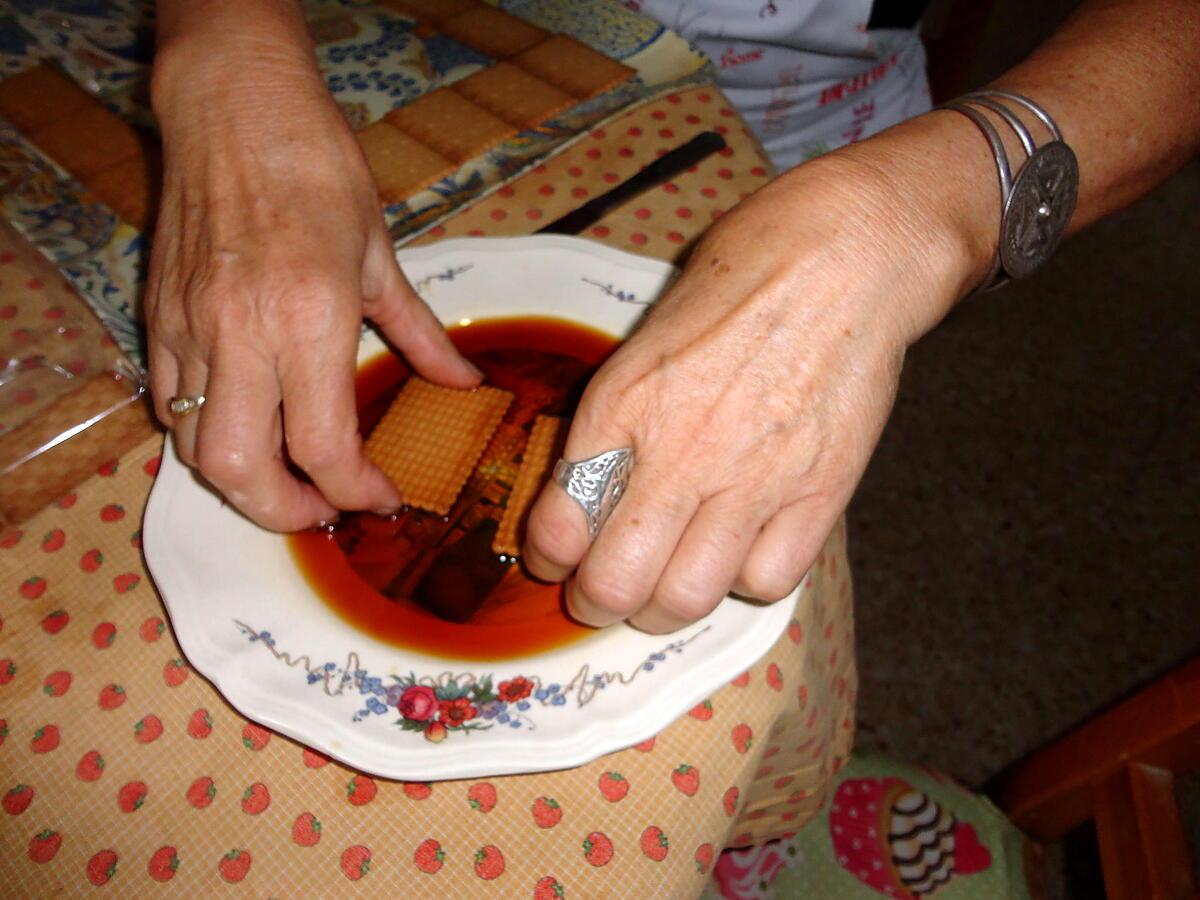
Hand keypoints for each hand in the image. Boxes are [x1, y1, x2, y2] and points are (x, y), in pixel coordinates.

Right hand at [145, 50, 479, 530]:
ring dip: (242, 481)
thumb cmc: (318, 170)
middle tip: (324, 507)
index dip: (357, 492)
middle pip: (241, 470)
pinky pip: (169, 405)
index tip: (382, 498)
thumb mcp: (382, 255)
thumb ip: (419, 333)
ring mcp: (192, 329)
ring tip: (287, 476)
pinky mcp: (159, 317)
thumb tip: (461, 382)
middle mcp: (242, 335)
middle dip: (284, 512)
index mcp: (309, 320)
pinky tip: (244, 423)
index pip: (324, 447)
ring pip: (194, 447)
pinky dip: (203, 434)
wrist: (235, 109)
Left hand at [523, 117, 993, 631]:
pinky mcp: (821, 492)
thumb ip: (622, 411)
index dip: (548, 557)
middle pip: (616, 582)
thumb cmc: (748, 269)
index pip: (559, 523)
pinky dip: (746, 581)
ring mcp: (754, 478)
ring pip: (686, 599)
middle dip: (595, 604)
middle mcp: (681, 450)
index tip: (557, 559)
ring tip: (665, 590)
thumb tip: (598, 478)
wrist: (852, 252)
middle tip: (601, 597)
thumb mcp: (652, 330)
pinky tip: (741, 551)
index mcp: (625, 401)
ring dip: (663, 608)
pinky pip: (768, 581)